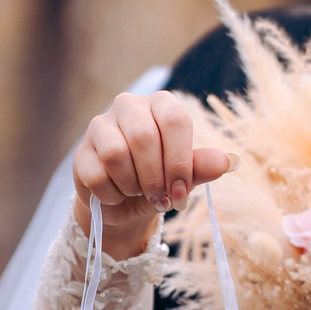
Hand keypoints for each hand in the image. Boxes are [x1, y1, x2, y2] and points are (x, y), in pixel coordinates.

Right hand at [70, 91, 231, 258]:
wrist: (125, 204)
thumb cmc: (159, 181)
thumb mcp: (184, 177)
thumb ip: (201, 166)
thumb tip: (229, 160)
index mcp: (161, 105)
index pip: (175, 120)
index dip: (180, 161)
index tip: (181, 192)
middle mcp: (128, 106)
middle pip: (143, 137)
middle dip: (155, 178)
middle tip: (160, 198)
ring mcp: (100, 126)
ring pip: (115, 154)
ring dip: (132, 185)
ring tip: (138, 192)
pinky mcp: (81, 153)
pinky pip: (96, 175)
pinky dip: (112, 195)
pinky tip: (117, 195)